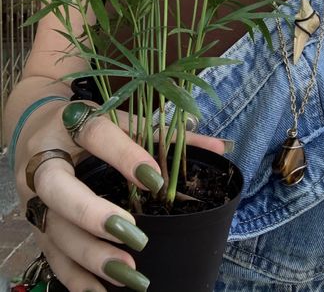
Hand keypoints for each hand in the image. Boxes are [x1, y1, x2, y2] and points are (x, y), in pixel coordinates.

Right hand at [15, 102, 227, 291]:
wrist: (36, 128)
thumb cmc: (89, 126)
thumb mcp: (123, 120)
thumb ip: (167, 135)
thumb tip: (219, 147)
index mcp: (71, 123)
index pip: (96, 134)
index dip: (124, 156)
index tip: (155, 180)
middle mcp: (43, 159)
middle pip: (57, 187)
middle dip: (92, 213)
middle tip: (133, 233)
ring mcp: (32, 195)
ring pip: (53, 228)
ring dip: (90, 254)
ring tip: (128, 272)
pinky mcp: (33, 222)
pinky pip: (50, 253)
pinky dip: (74, 276)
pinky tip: (101, 291)